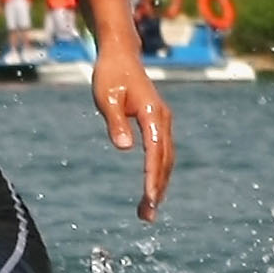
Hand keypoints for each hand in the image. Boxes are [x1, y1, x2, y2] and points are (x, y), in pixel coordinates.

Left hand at [94, 52, 174, 218]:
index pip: (155, 153)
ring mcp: (162, 121)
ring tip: (148, 210)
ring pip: (166, 159)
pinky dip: (158, 173)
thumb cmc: (111, 76)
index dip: (152, 177)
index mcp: (152, 114)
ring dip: (159, 185)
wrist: (121, 56)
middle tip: (148, 217)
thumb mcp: (106, 99)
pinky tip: (151, 187)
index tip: (149, 199)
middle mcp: (163, 119)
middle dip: (158, 190)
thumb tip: (124, 148)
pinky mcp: (157, 123)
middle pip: (165, 161)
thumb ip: (115, 123)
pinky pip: (162, 153)